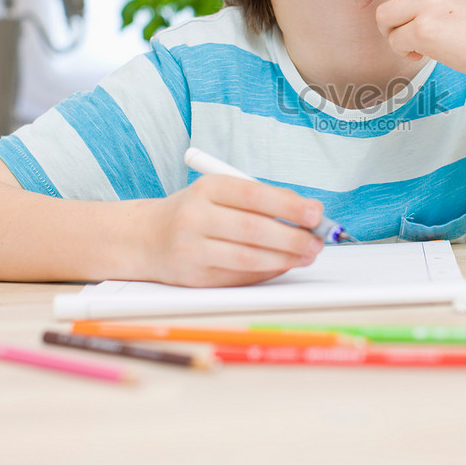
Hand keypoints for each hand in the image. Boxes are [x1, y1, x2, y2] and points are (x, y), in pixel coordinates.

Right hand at [145, 173, 325, 286]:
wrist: (148, 238)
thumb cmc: (197, 212)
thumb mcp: (222, 193)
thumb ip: (263, 200)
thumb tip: (308, 212)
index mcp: (207, 188)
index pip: (253, 195)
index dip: (288, 206)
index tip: (315, 213)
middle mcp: (195, 217)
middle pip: (252, 229)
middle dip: (292, 237)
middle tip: (317, 241)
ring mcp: (192, 249)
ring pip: (248, 257)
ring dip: (284, 258)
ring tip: (307, 255)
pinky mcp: (195, 277)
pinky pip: (240, 276)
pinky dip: (267, 271)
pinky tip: (283, 265)